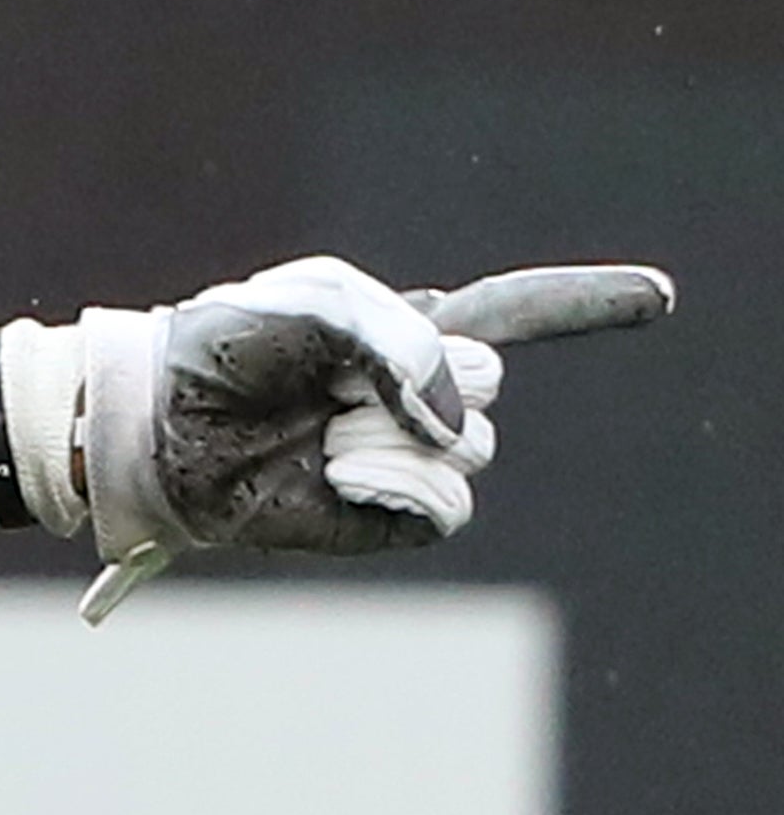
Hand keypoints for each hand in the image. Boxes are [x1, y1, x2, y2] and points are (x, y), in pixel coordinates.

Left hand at [0, 255, 670, 620]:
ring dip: (393, 435)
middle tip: (326, 383)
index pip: (509, 315)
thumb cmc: (221, 355)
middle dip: (415, 379)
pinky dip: (394, 486)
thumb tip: (457, 426)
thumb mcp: (314, 311)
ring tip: (317, 428)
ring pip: (470, 450)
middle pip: (487, 385)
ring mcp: (401, 457)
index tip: (659, 299)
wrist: (156, 423)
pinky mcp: (383, 516)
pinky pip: (444, 505)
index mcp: (401, 334)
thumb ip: (400, 341)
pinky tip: (332, 471)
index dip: (584, 304)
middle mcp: (411, 396)